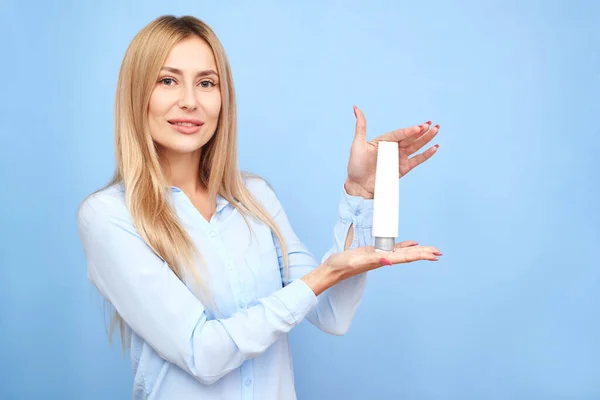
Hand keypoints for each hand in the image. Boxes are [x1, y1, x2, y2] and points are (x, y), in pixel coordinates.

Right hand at [302, 241, 441, 294]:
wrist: (332, 269)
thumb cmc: (341, 265)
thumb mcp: (355, 261)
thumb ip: (373, 261)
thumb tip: (390, 261)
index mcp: (381, 260)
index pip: (405, 257)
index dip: (420, 255)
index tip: (434, 255)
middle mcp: (384, 259)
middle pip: (408, 255)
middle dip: (424, 253)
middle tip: (439, 252)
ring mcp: (380, 256)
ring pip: (403, 252)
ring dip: (417, 251)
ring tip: (431, 250)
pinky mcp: (374, 253)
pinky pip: (393, 249)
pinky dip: (404, 246)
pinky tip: (412, 244)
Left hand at [344, 105, 439, 198]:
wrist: (359, 186)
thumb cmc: (355, 165)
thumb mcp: (358, 144)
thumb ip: (361, 126)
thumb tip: (356, 108)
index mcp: (384, 140)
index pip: (399, 133)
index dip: (408, 131)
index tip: (418, 127)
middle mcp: (393, 147)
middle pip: (410, 138)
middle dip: (421, 131)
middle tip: (432, 124)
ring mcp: (399, 158)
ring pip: (416, 146)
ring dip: (426, 139)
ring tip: (436, 130)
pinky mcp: (403, 168)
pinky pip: (417, 160)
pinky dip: (426, 154)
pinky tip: (434, 147)